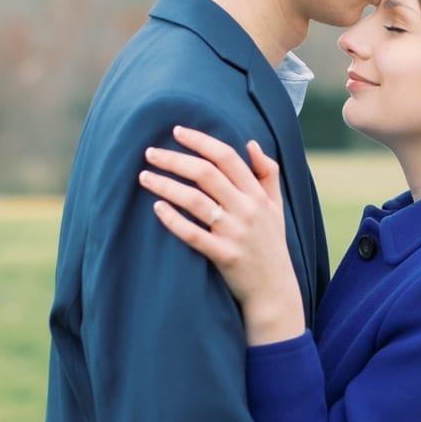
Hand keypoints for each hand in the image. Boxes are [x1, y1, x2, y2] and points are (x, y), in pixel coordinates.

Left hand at [139, 126, 304, 344]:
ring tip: (144, 177)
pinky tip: (156, 208)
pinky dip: (173, 220)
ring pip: (195, 200)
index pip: (227, 157)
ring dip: (166, 185)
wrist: (274, 290)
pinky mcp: (224, 256)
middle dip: (175, 159)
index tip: (176, 131)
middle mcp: (247, 209)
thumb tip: (251, 143)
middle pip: (206, 174)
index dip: (200, 141)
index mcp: (258, 194)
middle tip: (150, 152)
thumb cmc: (271, 244)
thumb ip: (267, 174)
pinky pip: (193, 234)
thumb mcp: (277, 207)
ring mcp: (235, 233)